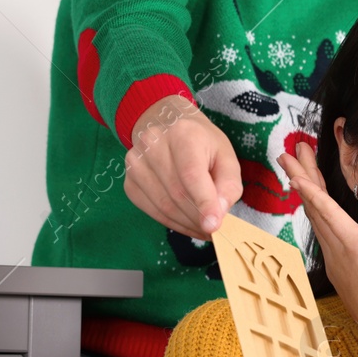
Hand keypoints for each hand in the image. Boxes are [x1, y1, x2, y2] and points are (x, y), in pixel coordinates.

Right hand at [123, 95, 241, 240]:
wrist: (170, 127)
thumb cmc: (203, 145)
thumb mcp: (226, 158)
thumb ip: (228, 186)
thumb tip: (216, 215)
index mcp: (183, 133)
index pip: (191, 174)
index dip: (203, 202)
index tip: (214, 226)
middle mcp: (153, 144)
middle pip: (177, 193)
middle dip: (198, 218)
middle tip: (215, 229)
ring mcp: (136, 162)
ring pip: (163, 206)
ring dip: (187, 224)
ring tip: (203, 228)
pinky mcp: (129, 180)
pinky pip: (152, 210)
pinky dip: (172, 222)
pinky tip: (187, 223)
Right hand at [279, 140, 357, 347]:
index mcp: (341, 262)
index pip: (324, 221)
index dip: (312, 196)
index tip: (304, 177)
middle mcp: (336, 253)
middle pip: (314, 208)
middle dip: (302, 178)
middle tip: (290, 154)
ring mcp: (342, 249)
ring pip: (316, 206)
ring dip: (303, 177)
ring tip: (289, 154)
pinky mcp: (354, 245)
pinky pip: (329, 215)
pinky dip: (314, 195)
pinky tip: (301, 179)